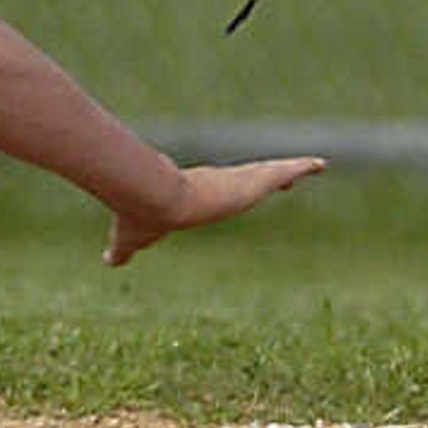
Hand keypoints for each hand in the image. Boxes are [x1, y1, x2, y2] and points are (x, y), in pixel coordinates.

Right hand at [107, 155, 325, 264]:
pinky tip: (321, 165)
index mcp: (197, 196)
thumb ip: (122, 250)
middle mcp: (219, 185)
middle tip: (288, 178)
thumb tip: (106, 262)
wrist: (151, 200)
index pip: (222, 190)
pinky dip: (302, 167)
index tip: (246, 188)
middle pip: (251, 179)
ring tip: (316, 167)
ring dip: (293, 169)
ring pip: (271, 173)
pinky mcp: (249, 182)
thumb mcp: (131, 240)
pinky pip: (282, 170)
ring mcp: (235, 182)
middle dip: (270, 177)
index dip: (237, 188)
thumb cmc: (142, 218)